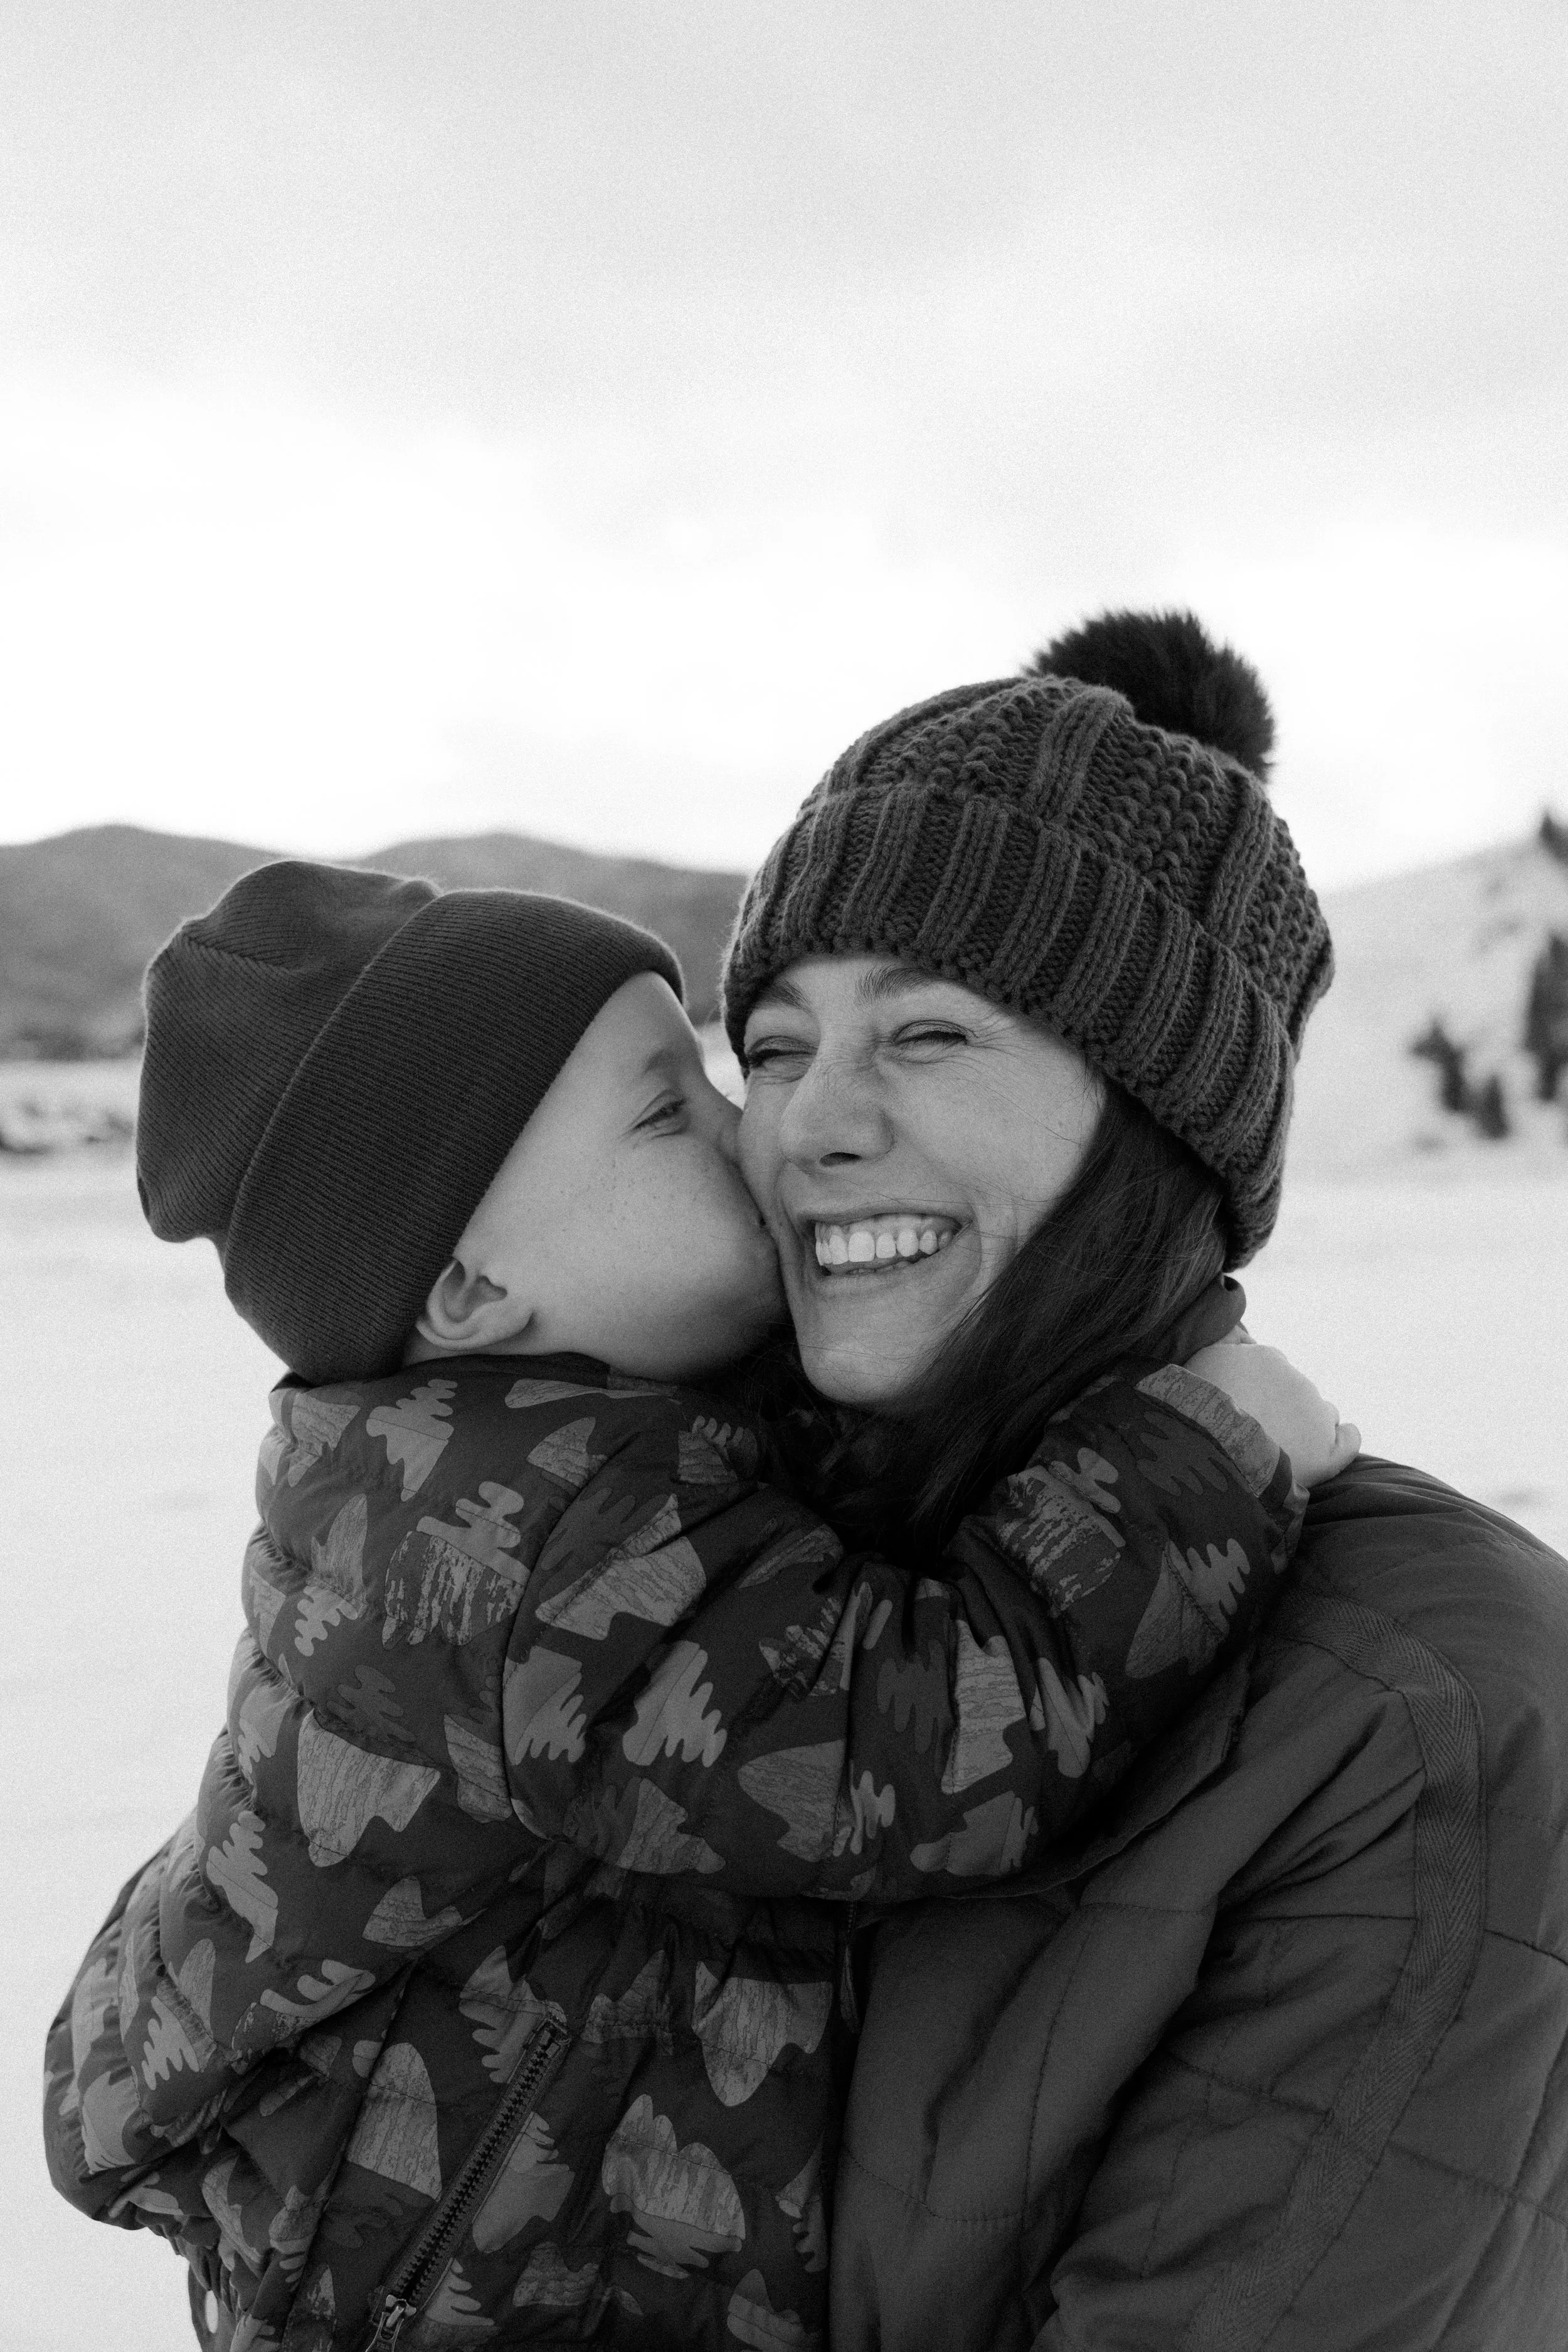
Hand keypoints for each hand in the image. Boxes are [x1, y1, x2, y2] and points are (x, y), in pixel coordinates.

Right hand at [1186, 1332, 1360, 1488]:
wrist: (1211, 1450)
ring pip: (1322, 1412)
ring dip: (1310, 1421)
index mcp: (1265, 1359)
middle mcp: (1295, 1383)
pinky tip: (1345, 1435)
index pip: (1271, 1365)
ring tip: (1287, 1442)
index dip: (1260, 1382)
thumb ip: (1228, 1341)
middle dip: (1282, 1402)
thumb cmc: (1197, 1407)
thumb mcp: (1204, 1359)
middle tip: (1258, 1425)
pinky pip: (1347, 1442)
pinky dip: (1347, 1437)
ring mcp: (1314, 1417)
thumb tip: (1247, 1334)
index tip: (1246, 1398)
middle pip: (1295, 1389)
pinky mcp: (1325, 1454)